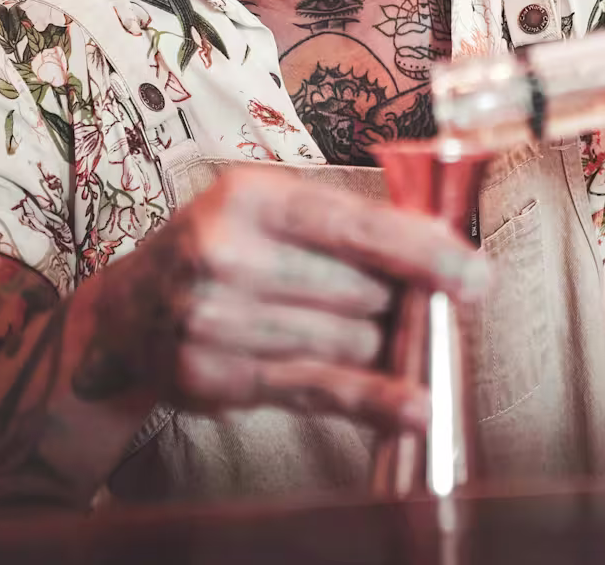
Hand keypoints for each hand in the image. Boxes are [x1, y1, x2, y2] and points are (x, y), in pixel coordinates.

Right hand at [69, 162, 489, 429]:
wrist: (127, 314)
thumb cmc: (222, 248)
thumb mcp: (271, 209)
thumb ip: (352, 224)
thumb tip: (448, 256)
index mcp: (248, 197)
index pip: (357, 227)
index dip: (425, 254)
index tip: (476, 276)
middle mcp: (224, 255)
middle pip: (361, 291)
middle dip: (401, 302)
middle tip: (410, 303)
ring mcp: (214, 322)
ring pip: (349, 343)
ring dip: (380, 344)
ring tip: (374, 333)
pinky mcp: (216, 379)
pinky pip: (318, 390)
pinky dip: (375, 401)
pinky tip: (416, 408)